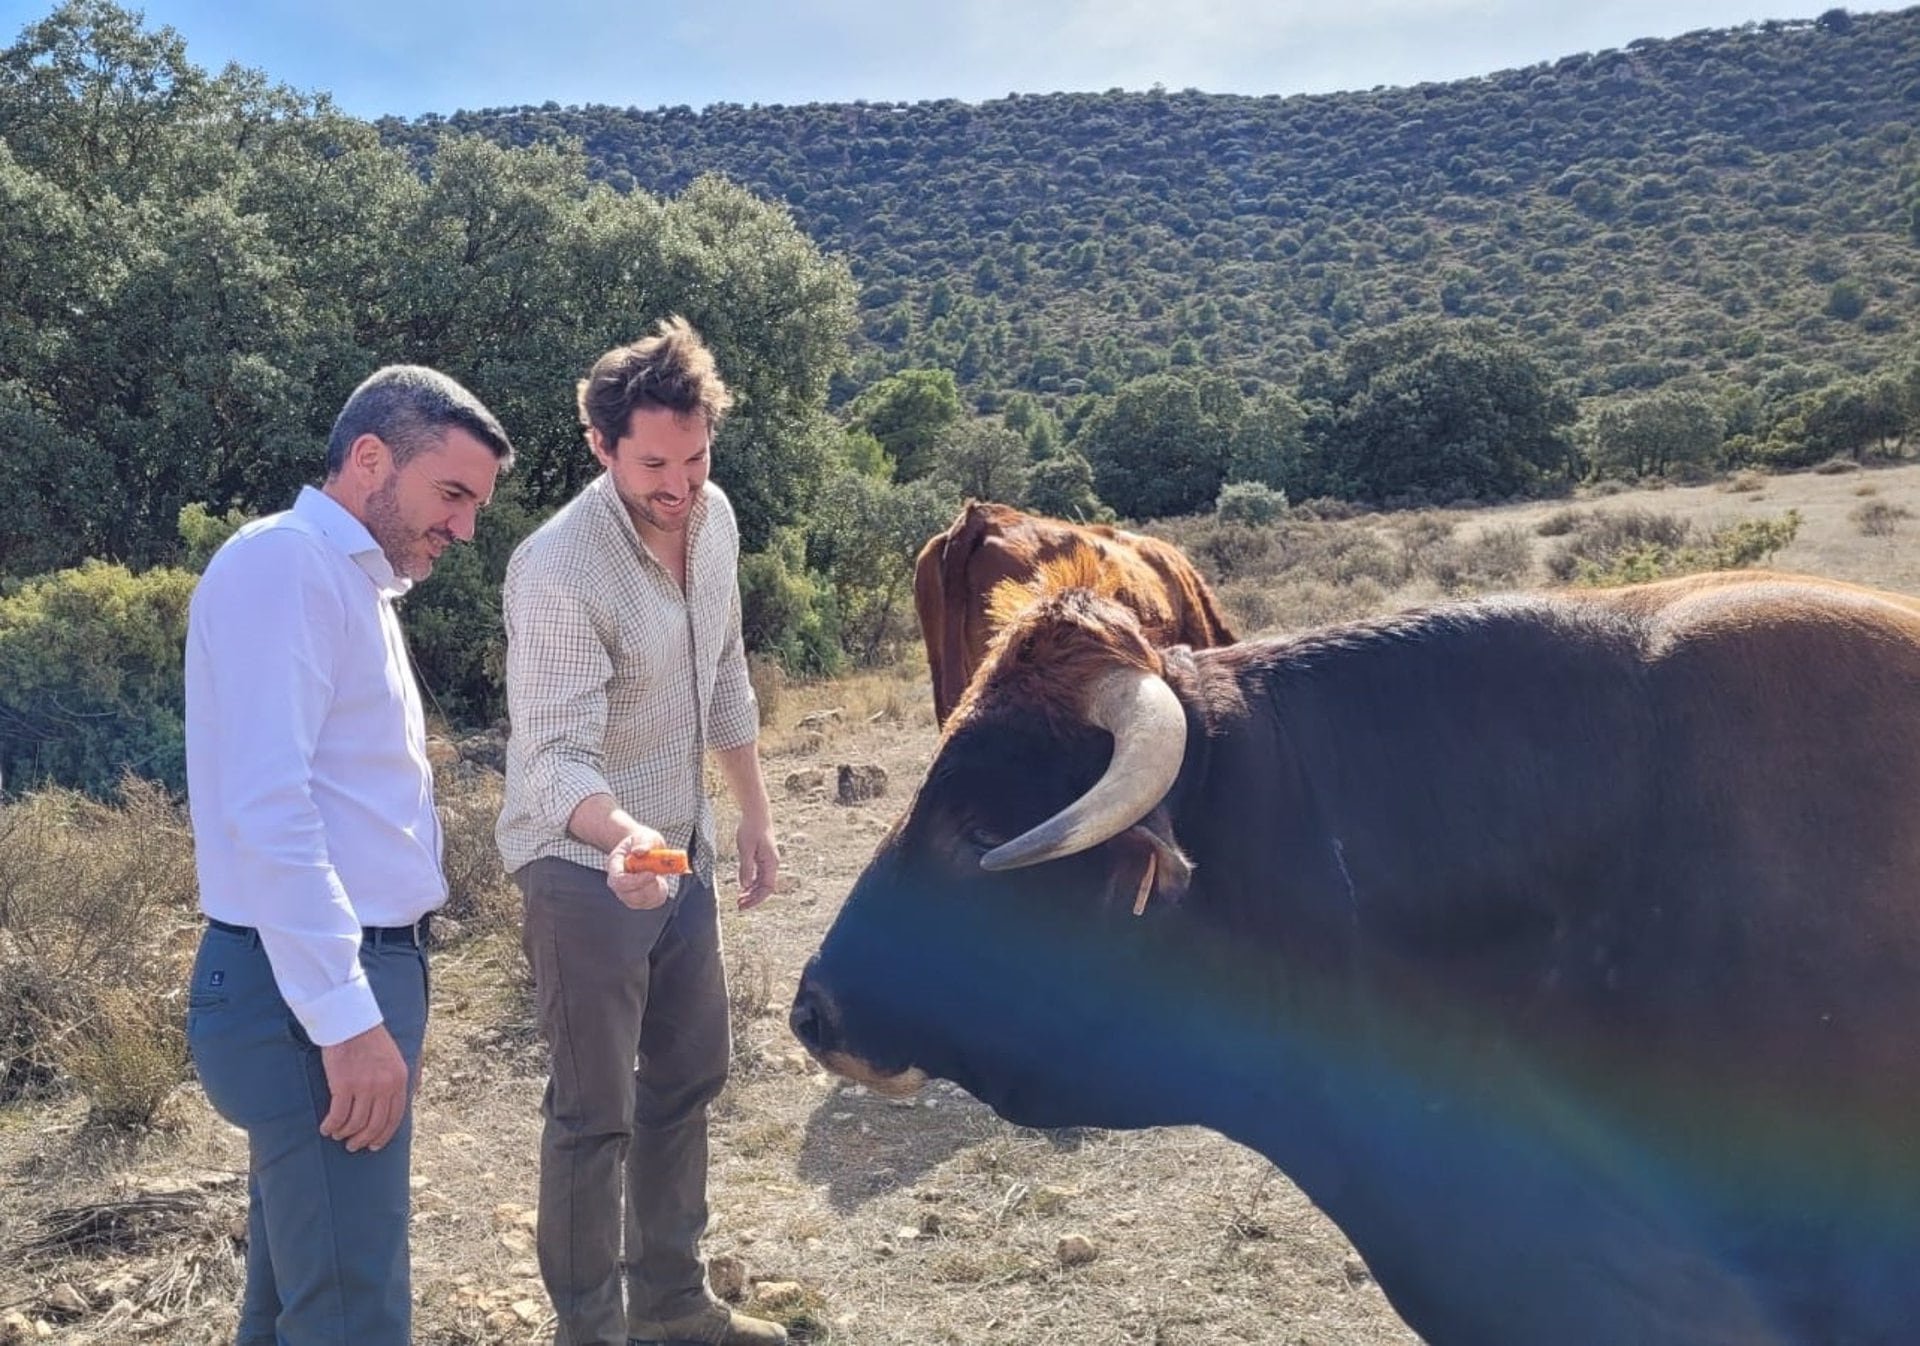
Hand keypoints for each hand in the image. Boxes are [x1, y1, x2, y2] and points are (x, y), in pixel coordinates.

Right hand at [319, 1023, 410, 1151]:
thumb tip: (413, 1096)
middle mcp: (385, 1086)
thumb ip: (404, 1078)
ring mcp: (365, 1086)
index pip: (394, 1118)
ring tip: (338, 1135)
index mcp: (400, 1080)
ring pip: (355, 1123)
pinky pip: (338, 1116)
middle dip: (363, 1140)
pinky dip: (331, 1126)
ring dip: (345, 1133)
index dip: (383, 1135)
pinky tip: (325, 1128)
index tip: (374, 1145)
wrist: (350, 1023)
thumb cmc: (371, 1040)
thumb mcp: (397, 1058)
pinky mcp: (343, 1085)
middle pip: (375, 1125)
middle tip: (353, 1146)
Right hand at [608, 825, 670, 909]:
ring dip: (656, 890)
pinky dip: (660, 894)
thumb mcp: (644, 836)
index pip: (619, 880)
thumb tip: (640, 851)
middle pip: (630, 895)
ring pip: (641, 902)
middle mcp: (617, 883)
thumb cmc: (641, 842)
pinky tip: (660, 882)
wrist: (641, 848)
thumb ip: (643, 842)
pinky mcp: (639, 900)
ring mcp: (627, 893)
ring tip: (659, 874)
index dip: (636, 881)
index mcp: (614, 865)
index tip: (653, 874)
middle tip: (659, 874)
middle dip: (649, 887)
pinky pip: (650, 903)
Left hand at [736, 817, 779, 910]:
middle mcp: (772, 864)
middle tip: (739, 905)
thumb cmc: (751, 829)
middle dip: (753, 898)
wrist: (756, 814)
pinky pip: (758, 876)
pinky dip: (751, 883)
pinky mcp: (762, 858)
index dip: (757, 899)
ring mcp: (768, 861)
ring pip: (761, 883)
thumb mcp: (746, 849)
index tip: (744, 905)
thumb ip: (746, 867)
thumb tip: (745, 885)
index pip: (767, 888)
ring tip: (739, 899)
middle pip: (765, 888)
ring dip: (751, 892)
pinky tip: (742, 887)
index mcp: (771, 863)